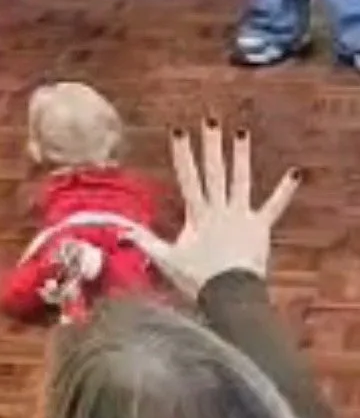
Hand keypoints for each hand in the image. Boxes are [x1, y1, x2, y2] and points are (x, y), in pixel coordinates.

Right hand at [123, 121, 300, 299]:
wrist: (230, 298)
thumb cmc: (198, 280)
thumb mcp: (167, 260)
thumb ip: (146, 242)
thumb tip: (121, 230)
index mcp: (198, 214)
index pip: (188, 177)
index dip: (183, 153)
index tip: (179, 129)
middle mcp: (220, 209)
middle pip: (215, 172)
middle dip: (212, 145)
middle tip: (211, 119)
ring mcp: (241, 216)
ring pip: (241, 181)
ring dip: (242, 156)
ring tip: (242, 131)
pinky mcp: (260, 227)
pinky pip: (274, 207)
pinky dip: (284, 190)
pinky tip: (295, 173)